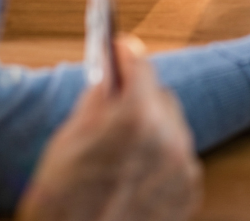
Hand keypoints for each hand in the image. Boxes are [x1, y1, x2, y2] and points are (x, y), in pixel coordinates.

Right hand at [17, 35, 201, 220]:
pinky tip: (136, 167)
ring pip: (172, 126)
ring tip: (124, 137)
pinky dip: (162, 156)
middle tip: (117, 97)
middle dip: (140, 94)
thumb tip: (111, 74)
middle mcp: (167, 138)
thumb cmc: (61, 199)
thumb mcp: (68, 138)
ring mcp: (182, 167)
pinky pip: (178, 157)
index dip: (125, 56)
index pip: (139, 65)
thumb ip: (97, 99)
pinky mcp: (189, 192)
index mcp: (135, 117)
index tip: (119, 49)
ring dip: (152, 126)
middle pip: (160, 95)